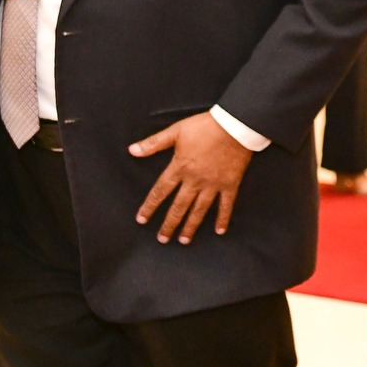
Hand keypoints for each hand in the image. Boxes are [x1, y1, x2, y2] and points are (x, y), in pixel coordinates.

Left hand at [131, 112, 250, 244]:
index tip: (142, 220)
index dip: (150, 206)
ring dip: (190, 226)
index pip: (160, 191)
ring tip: (183, 240)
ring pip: (199, 210)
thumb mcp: (176, 131)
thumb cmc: (205, 126)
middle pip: (179, 207)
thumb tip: (132, 150)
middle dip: (169, 224)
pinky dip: (223, 218)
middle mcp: (195, 181)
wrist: (234, 125)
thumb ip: (154, 143)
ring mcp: (213, 185)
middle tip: (162, 239)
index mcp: (180, 168)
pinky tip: (219, 231)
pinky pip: (226, 205)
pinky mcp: (229, 184)